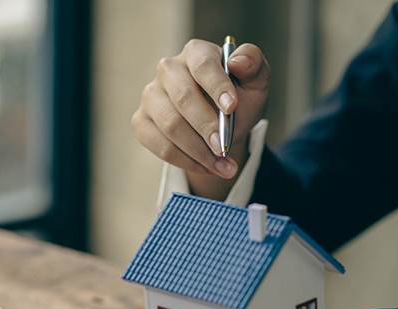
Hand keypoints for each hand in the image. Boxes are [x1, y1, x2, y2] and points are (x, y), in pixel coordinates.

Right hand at [131, 39, 269, 199]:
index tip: (232, 108)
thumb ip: (254, 64)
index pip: (203, 65)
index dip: (217, 86)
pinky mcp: (141, 121)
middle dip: (206, 127)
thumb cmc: (237, 99)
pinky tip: (207, 168)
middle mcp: (167, 69)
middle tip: (224, 147)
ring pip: (171, 126)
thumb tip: (237, 62)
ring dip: (198, 151)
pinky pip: (161, 146)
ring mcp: (150, 96)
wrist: (219, 126)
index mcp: (195, 52)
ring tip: (222, 165)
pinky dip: (186, 162)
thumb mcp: (255, 81)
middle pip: (183, 98)